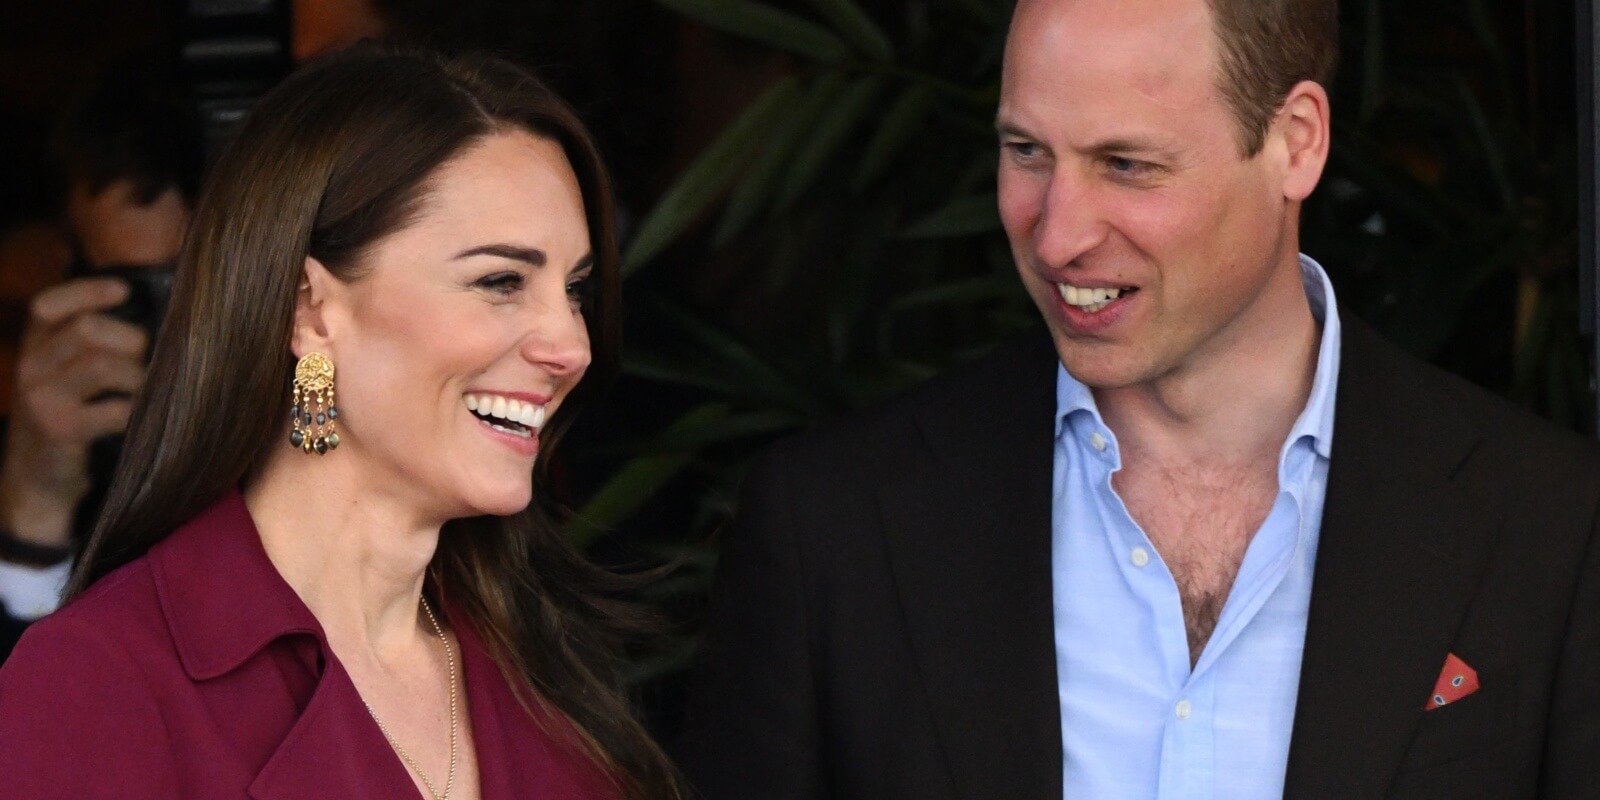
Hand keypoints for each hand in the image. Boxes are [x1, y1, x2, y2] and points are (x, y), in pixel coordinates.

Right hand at [0, 278, 147, 547]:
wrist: (37, 480)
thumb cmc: (69, 416)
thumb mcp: (65, 374)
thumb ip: (89, 341)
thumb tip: (151, 306)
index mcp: (34, 346)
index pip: (49, 304)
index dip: (87, 291)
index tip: (124, 291)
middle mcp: (31, 367)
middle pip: (87, 329)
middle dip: (130, 339)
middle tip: (144, 361)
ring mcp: (42, 399)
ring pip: (103, 365)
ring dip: (138, 376)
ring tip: (143, 391)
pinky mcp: (61, 430)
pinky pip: (115, 409)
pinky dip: (138, 410)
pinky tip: (140, 417)